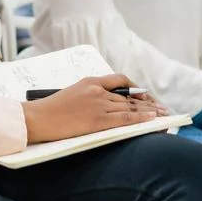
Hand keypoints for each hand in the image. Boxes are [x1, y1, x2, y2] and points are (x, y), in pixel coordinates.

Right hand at [21, 74, 166, 143]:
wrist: (38, 118)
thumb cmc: (50, 109)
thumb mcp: (71, 94)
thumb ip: (89, 95)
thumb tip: (106, 104)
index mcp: (90, 82)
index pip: (119, 80)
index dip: (135, 88)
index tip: (144, 95)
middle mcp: (97, 90)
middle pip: (129, 96)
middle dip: (148, 102)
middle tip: (162, 107)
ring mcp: (98, 105)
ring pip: (131, 107)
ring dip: (149, 111)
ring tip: (162, 114)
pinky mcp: (98, 120)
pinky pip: (125, 118)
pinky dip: (141, 118)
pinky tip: (152, 119)